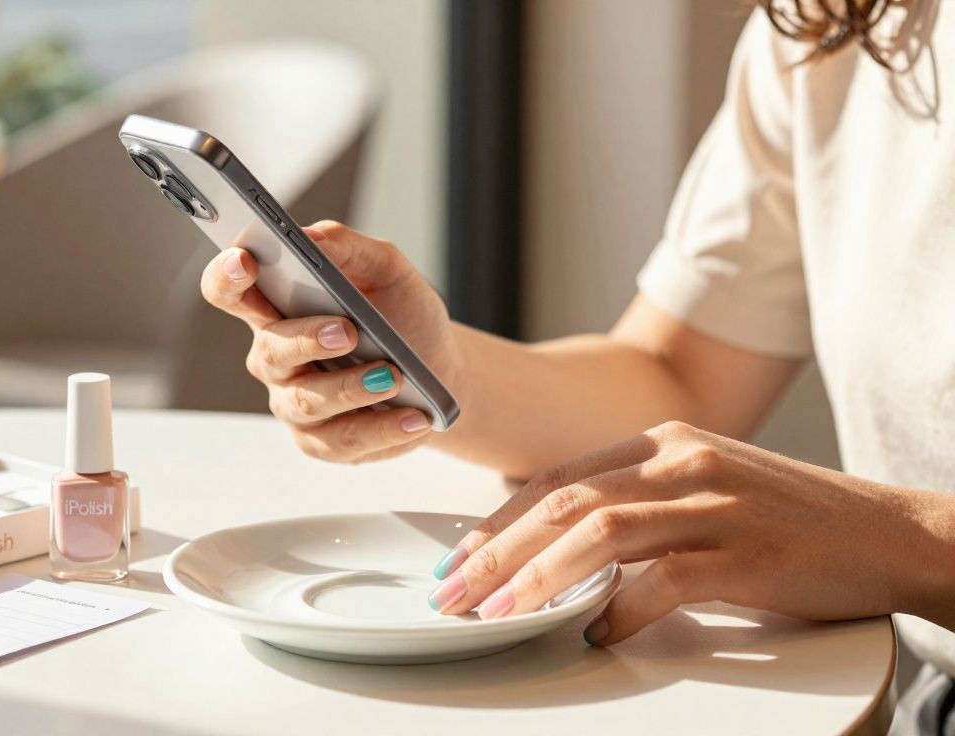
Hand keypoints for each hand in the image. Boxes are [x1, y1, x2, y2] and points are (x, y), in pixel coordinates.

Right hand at [200, 221, 458, 462]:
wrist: (438, 369)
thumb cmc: (401, 316)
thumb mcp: (387, 270)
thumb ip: (348, 247)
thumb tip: (312, 236)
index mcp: (277, 306)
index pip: (231, 290)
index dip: (227, 276)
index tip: (245, 259)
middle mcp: (275, 357)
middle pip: (270, 350)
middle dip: (306, 339)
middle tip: (348, 331)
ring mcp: (293, 402)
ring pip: (307, 402)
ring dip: (352, 389)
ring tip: (394, 376)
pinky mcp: (321, 441)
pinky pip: (341, 440)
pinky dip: (382, 430)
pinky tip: (414, 418)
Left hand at [427, 420, 954, 644]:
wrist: (888, 532)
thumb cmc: (788, 517)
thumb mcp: (701, 484)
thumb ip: (634, 501)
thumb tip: (553, 547)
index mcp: (661, 442)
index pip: (554, 477)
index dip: (497, 520)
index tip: (460, 560)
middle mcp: (681, 461)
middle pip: (561, 501)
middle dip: (497, 551)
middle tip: (455, 594)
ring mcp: (714, 504)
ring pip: (598, 532)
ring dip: (538, 577)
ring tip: (500, 614)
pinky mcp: (746, 553)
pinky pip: (664, 581)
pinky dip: (622, 611)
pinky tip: (598, 634)